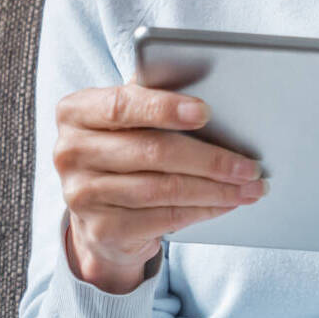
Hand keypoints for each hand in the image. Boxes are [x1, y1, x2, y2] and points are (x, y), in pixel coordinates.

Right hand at [54, 82, 266, 292]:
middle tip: (248, 164)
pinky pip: (164, 218)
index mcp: (75, 113)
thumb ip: (151, 100)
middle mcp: (70, 153)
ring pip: (163, 189)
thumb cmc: (122, 152)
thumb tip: (209, 88)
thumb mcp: (126, 121)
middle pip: (151, 152)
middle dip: (209, 158)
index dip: (165, 108)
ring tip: (248, 186)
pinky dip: (202, 210)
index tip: (205, 112)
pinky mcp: (102, 229)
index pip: (122, 106)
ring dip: (215, 189)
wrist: (98, 213)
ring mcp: (83, 195)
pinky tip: (226, 203)